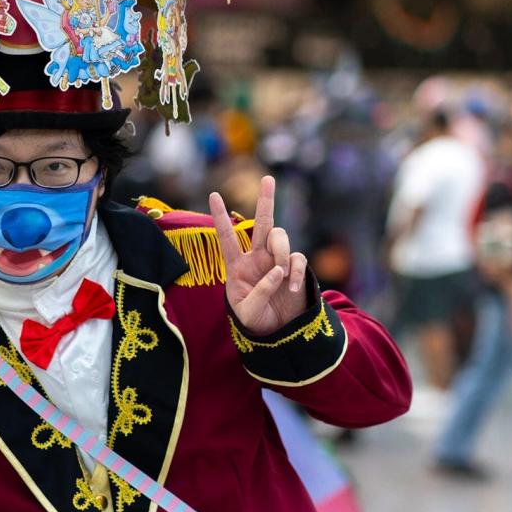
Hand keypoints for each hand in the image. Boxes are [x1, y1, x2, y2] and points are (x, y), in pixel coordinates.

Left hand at [210, 177, 307, 335]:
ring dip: (281, 252)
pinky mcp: (294, 269)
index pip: (226, 237)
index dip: (220, 217)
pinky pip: (298, 259)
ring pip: (280, 237)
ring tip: (282, 275)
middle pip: (261, 223)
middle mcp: (256, 257)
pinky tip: (291, 288)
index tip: (213, 194)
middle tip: (268, 178)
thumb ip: (260, 292)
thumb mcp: (247, 312)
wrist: (276, 333)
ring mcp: (276, 261)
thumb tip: (277, 270)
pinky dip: (297, 272)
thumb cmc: (254, 321)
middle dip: (265, 201)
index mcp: (236, 266)